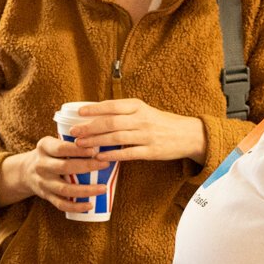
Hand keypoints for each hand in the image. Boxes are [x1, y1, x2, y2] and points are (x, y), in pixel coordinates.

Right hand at [1, 135, 108, 214]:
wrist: (25, 171)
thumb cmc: (49, 154)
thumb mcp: (52, 143)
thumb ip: (69, 142)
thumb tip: (100, 139)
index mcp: (44, 147)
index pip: (61, 148)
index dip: (78, 150)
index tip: (96, 150)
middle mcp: (41, 165)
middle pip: (65, 167)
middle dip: (87, 166)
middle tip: (105, 164)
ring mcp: (43, 182)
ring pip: (65, 189)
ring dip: (86, 190)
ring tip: (103, 188)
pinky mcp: (46, 196)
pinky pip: (61, 204)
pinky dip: (76, 207)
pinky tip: (90, 205)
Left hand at [65, 98, 208, 163]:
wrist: (189, 135)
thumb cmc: (163, 123)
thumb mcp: (145, 111)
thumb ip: (125, 112)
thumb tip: (98, 114)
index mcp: (139, 107)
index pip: (112, 106)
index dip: (94, 109)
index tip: (79, 113)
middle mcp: (142, 119)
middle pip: (110, 123)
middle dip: (90, 128)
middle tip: (74, 132)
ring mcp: (147, 136)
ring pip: (116, 138)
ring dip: (96, 142)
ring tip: (81, 145)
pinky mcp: (151, 152)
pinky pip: (127, 153)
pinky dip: (112, 155)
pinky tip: (99, 157)